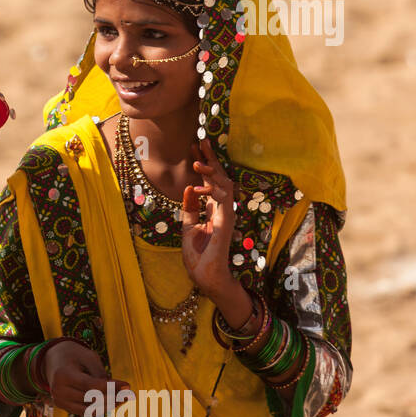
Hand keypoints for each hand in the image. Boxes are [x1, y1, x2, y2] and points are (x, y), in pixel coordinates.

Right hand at [42, 340, 129, 415]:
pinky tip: (112, 407)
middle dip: (113, 398)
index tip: (128, 385)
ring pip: (89, 410)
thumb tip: (119, 391)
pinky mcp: (64, 407)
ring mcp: (60, 401)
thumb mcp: (88, 358)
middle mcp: (59, 391)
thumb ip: (101, 374)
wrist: (53, 360)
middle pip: (91, 400)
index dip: (111, 388)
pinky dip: (99, 410)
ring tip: (123, 398)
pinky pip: (85, 412)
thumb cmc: (75, 356)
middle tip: (130, 394)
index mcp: (63, 375)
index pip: (91, 386)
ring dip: (108, 406)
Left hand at [181, 138, 236, 297]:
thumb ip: (190, 208)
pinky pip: (223, 200)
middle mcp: (222, 208)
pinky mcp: (226, 222)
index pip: (209, 181)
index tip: (195, 147)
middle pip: (218, 178)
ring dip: (211, 171)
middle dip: (210, 159)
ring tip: (198, 159)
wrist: (207, 276)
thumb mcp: (189, 227)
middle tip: (201, 140)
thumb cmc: (199, 255)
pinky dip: (212, 190)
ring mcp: (226, 214)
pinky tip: (200, 184)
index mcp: (213, 209)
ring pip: (223, 184)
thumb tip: (189, 188)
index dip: (203, 164)